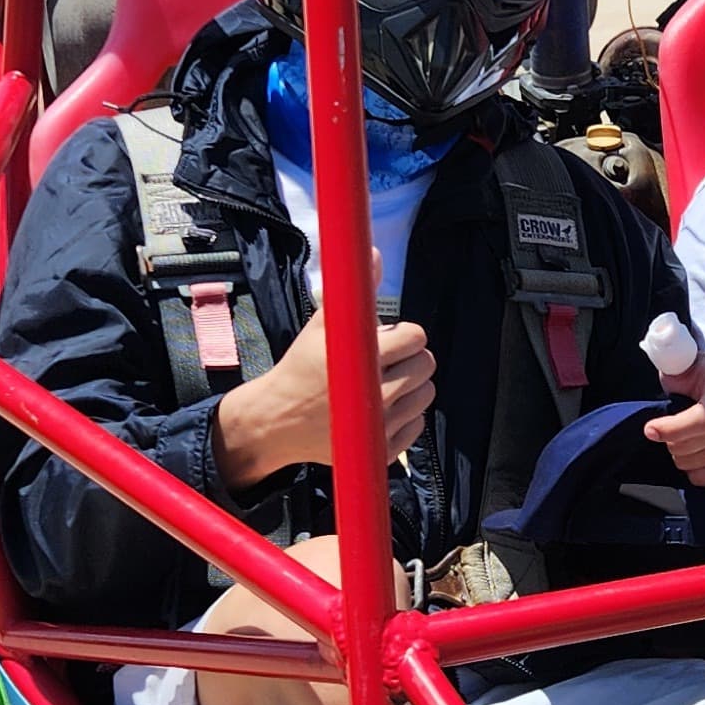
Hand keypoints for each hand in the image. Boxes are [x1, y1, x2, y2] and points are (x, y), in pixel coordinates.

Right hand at [215, 299, 433, 488]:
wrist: (278, 419)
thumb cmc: (301, 368)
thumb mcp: (323, 325)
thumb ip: (355, 291)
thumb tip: (373, 253)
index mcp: (364, 361)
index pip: (416, 338)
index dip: (404, 334)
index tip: (388, 338)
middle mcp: (377, 396)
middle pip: (426, 366)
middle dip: (409, 358)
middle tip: (385, 360)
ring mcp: (381, 427)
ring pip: (426, 396)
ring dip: (410, 386)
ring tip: (382, 383)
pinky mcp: (382, 450)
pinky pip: (417, 426)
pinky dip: (405, 416)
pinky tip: (380, 408)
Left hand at [646, 353, 704, 487]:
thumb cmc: (702, 380)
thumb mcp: (686, 365)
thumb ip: (673, 361)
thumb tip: (664, 357)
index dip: (675, 428)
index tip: (650, 430)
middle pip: (694, 445)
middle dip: (671, 440)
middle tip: (671, 428)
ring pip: (697, 464)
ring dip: (682, 456)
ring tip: (686, 439)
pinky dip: (696, 473)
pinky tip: (696, 457)